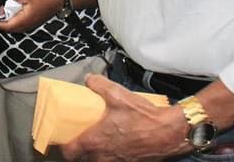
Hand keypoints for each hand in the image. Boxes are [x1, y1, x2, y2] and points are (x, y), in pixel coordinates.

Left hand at [0, 0, 61, 32]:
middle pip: (9, 29)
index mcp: (23, 20)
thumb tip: (3, 9)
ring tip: (3, 13)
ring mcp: (30, 26)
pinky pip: (20, 25)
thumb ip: (12, 3)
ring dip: (7, 22)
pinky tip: (12, 12)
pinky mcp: (33, 23)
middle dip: (0, 23)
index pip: (6, 26)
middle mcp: (26, 26)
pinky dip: (13, 21)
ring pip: (14, 28)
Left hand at [61, 75, 187, 161]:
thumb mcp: (118, 94)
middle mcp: (103, 156)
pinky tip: (117, 144)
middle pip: (83, 159)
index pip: (70, 152)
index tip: (63, 139)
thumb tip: (89, 79)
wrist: (169, 133)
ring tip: (98, 141)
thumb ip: (99, 84)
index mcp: (95, 141)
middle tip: (81, 137)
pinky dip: (112, 156)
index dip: (64, 147)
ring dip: (95, 154)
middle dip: (80, 150)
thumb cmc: (142, 117)